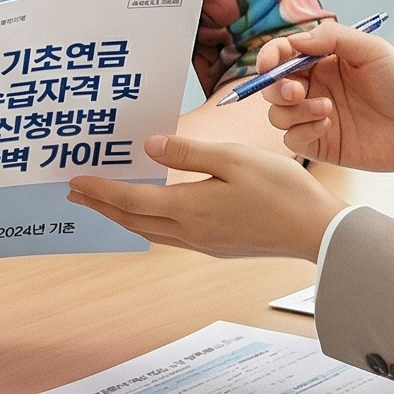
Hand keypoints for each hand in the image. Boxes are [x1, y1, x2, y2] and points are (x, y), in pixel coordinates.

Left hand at [67, 134, 344, 262]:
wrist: (318, 233)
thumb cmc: (281, 190)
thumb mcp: (233, 158)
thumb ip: (189, 153)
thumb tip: (149, 147)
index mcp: (190, 210)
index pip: (132, 202)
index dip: (101, 191)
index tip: (75, 181)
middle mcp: (191, 232)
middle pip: (134, 221)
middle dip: (103, 206)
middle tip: (76, 193)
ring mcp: (205, 243)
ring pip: (151, 232)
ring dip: (123, 217)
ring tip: (105, 202)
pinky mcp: (219, 245)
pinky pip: (170, 236)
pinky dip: (148, 223)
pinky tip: (152, 212)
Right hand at [257, 19, 393, 190]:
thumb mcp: (372, 49)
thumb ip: (332, 37)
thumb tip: (296, 40)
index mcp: (324, 61)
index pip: (284, 54)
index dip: (270, 57)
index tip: (269, 64)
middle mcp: (316, 87)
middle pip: (272, 86)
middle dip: (276, 87)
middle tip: (297, 91)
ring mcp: (317, 117)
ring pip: (277, 113)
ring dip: (294, 110)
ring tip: (325, 109)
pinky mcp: (322, 144)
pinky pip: (292, 139)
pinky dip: (303, 130)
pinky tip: (328, 124)